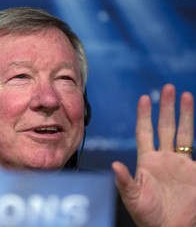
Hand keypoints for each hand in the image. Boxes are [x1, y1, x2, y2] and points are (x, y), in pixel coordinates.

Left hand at [112, 84, 195, 225]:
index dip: (144, 115)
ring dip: (184, 115)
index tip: (144, 98)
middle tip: (168, 88)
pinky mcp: (195, 172)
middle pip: (165, 126)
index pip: (144, 132)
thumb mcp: (133, 197)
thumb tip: (114, 164)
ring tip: (186, 95)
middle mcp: (163, 157)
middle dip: (166, 108)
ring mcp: (180, 163)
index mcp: (147, 160)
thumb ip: (125, 181)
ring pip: (182, 133)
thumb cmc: (147, 215)